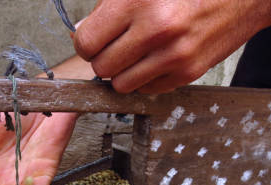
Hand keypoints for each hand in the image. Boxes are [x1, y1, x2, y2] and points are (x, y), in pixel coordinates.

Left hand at [73, 0, 270, 93]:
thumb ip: (111, 5)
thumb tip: (82, 33)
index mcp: (139, 0)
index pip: (87, 42)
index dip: (87, 42)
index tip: (95, 39)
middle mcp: (156, 30)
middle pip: (101, 68)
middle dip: (105, 58)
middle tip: (118, 45)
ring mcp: (174, 56)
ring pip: (121, 85)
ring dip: (124, 72)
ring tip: (138, 53)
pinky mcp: (188, 73)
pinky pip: (148, 90)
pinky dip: (147, 79)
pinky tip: (158, 58)